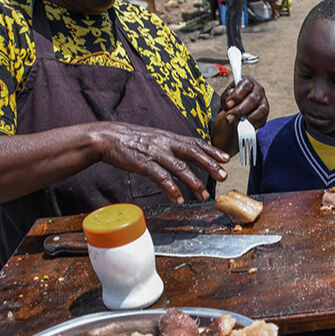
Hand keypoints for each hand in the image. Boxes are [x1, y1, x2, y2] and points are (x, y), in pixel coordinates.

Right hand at [95, 123, 228, 204]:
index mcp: (169, 137)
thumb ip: (170, 146)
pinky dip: (171, 188)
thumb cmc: (132, 140)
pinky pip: (161, 177)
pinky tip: (178, 198)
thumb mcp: (155, 138)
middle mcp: (166, 143)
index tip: (226, 158)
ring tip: (203, 195)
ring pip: (179, 167)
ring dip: (194, 182)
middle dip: (210, 165)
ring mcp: (155, 153)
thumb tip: (185, 154)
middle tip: (223, 176)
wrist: (108, 137)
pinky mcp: (144, 164)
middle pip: (193, 153)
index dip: (212, 150)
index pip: (196, 142)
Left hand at [221, 74, 268, 126]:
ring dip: (248, 118)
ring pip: (261, 110)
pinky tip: (244, 125)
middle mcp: (258, 89)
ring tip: (237, 123)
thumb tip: (230, 100)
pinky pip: (262, 120)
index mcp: (247, 81)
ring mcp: (264, 101)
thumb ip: (227, 98)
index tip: (228, 104)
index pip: (245, 85)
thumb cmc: (231, 101)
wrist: (234, 112)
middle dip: (240, 110)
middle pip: (253, 99)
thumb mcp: (225, 98)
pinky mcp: (266, 113)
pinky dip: (252, 124)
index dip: (237, 95)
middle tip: (229, 117)